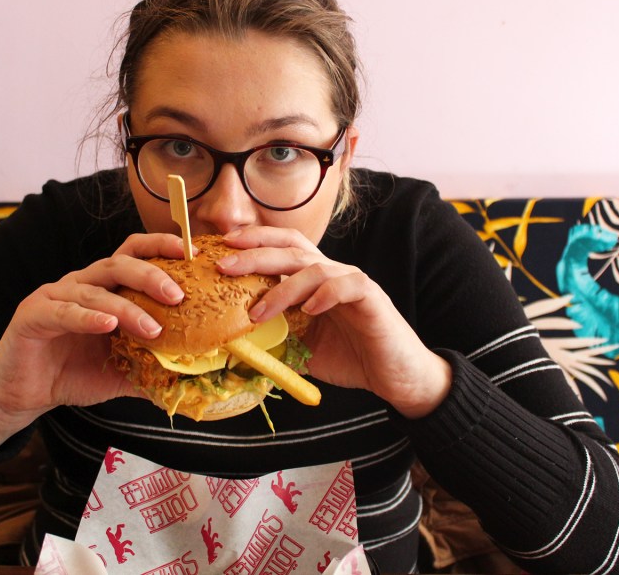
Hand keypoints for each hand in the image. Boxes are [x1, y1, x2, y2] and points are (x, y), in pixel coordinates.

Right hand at [0, 233, 189, 449]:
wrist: (24, 396)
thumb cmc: (73, 374)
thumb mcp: (122, 371)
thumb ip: (153, 366)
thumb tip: (194, 374)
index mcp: (103, 287)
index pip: (133, 254)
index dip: (160, 247)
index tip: (192, 255)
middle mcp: (80, 283)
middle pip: (118, 264)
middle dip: (151, 275)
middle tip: (178, 295)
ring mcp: (54, 296)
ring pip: (95, 290)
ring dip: (126, 308)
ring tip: (152, 328)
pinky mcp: (31, 315)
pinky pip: (62, 312)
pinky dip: (87, 317)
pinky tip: (107, 325)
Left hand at [216, 228, 451, 418]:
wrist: (396, 377)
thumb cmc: (351, 358)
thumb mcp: (302, 348)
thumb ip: (276, 338)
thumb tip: (232, 343)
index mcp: (314, 280)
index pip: (282, 247)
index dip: (254, 241)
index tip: (221, 248)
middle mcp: (332, 274)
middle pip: (291, 249)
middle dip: (255, 253)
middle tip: (224, 265)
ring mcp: (352, 283)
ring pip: (314, 268)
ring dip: (282, 288)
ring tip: (259, 311)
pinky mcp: (372, 298)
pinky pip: (347, 285)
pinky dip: (324, 294)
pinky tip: (308, 310)